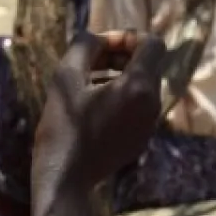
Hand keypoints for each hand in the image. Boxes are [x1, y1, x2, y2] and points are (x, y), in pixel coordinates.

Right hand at [31, 30, 166, 196]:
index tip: (101, 47)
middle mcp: (152, 104)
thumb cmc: (62, 126)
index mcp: (139, 87)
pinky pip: (137, 108)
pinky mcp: (141, 140)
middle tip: (88, 64)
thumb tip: (98, 37)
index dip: (127, 37)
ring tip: (86, 86)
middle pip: (147, 65)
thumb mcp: (65, 77)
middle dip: (120, 57)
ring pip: (142, 86)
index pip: (153, 43)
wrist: (65, 178)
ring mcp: (149, 125)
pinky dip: (120, 100)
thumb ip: (85, 46)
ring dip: (118, 78)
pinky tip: (92, 110)